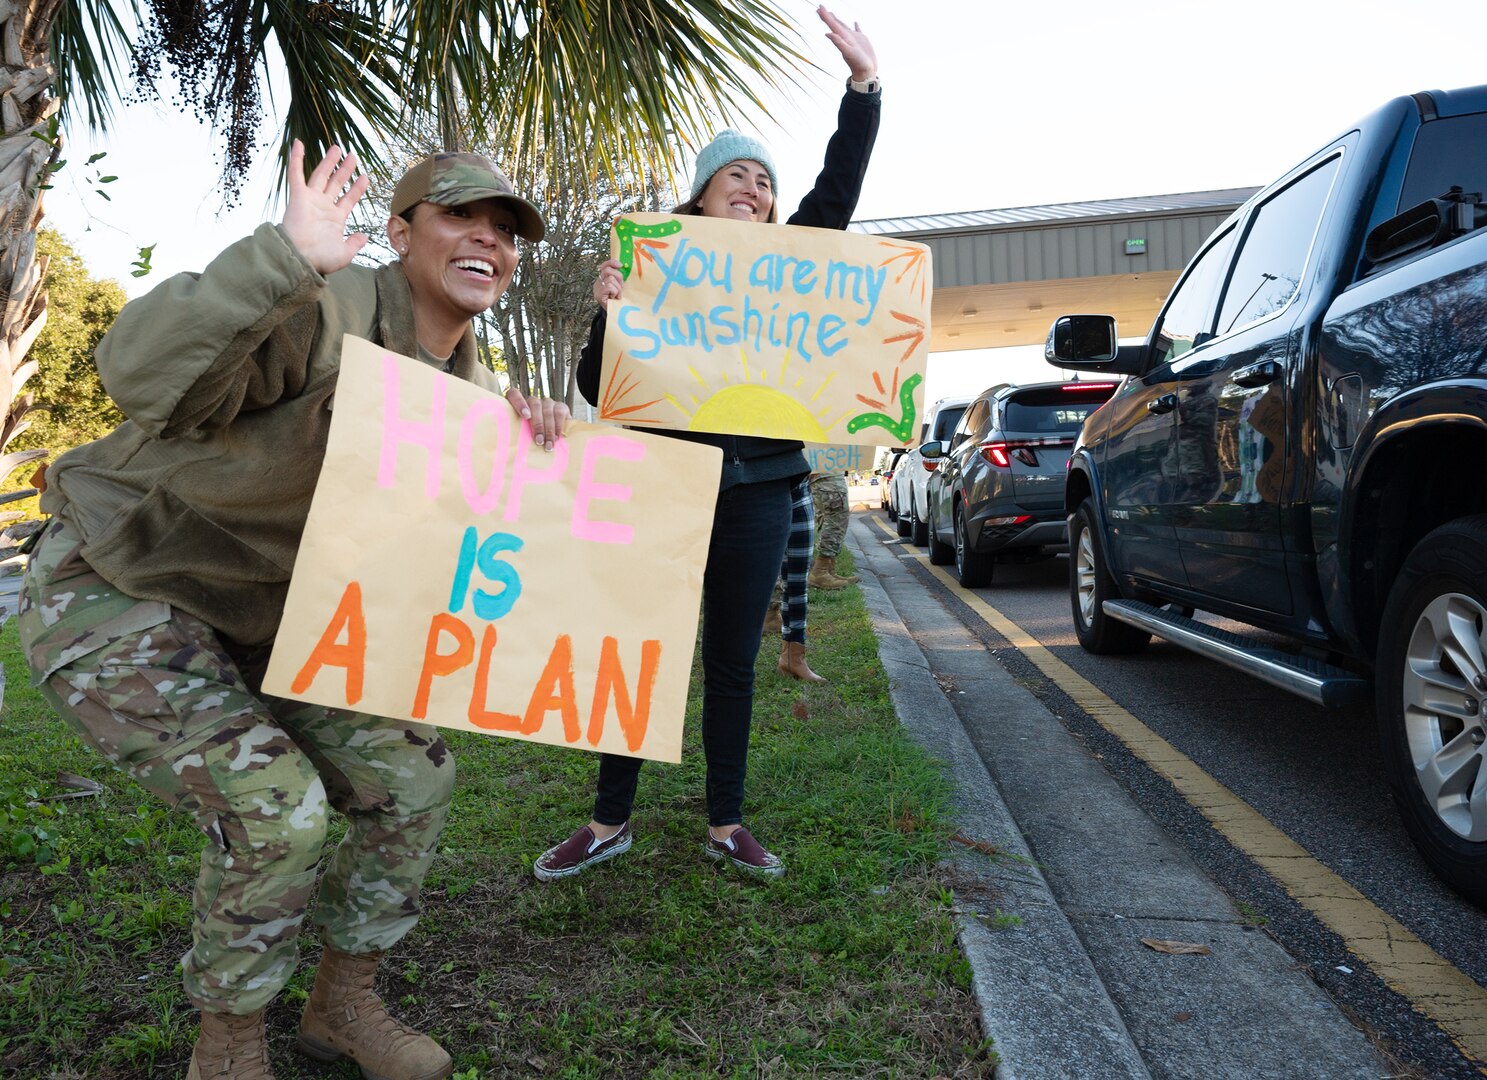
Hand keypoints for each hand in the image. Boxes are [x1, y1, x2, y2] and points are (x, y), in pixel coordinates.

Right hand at [282, 140, 370, 274]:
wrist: (301, 258)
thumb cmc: (321, 259)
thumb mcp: (345, 253)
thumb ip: (355, 243)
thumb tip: (364, 235)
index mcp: (335, 219)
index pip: (349, 199)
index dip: (357, 188)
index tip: (366, 177)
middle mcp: (323, 207)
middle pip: (336, 183)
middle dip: (345, 170)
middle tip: (352, 156)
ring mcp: (310, 200)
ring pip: (321, 175)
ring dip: (329, 161)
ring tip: (338, 147)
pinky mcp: (298, 195)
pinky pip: (296, 173)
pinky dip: (297, 158)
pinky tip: (299, 143)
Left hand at [505, 388, 570, 451]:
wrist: (548, 441)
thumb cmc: (526, 440)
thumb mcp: (518, 436)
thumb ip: (511, 434)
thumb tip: (508, 446)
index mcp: (516, 404)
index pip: (514, 395)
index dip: (519, 403)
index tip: (525, 417)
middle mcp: (532, 401)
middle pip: (534, 404)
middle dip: (538, 425)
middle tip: (539, 442)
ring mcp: (547, 402)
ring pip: (547, 410)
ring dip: (549, 429)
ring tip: (548, 444)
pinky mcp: (561, 406)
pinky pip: (560, 412)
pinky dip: (558, 426)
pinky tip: (556, 437)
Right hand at [592, 258, 623, 306]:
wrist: (615, 313)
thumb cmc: (618, 299)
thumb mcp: (619, 285)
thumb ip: (618, 277)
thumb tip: (622, 265)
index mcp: (602, 278)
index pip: (605, 265)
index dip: (612, 263)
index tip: (620, 265)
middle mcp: (598, 282)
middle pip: (607, 270)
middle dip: (618, 277)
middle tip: (621, 287)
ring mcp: (597, 288)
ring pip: (610, 279)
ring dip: (618, 288)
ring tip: (617, 295)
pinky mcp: (598, 295)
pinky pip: (610, 287)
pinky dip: (615, 292)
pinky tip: (614, 298)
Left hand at [818, 6, 875, 82]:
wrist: (866, 73)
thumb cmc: (858, 64)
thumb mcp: (848, 52)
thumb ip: (838, 43)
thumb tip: (827, 34)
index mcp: (843, 38)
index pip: (832, 24)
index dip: (825, 16)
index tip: (819, 7)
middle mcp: (846, 37)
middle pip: (835, 24)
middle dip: (827, 16)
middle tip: (820, 8)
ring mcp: (853, 38)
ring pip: (844, 26)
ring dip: (837, 20)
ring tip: (832, 14)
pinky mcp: (862, 40)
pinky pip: (858, 30)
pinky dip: (856, 26)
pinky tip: (855, 22)